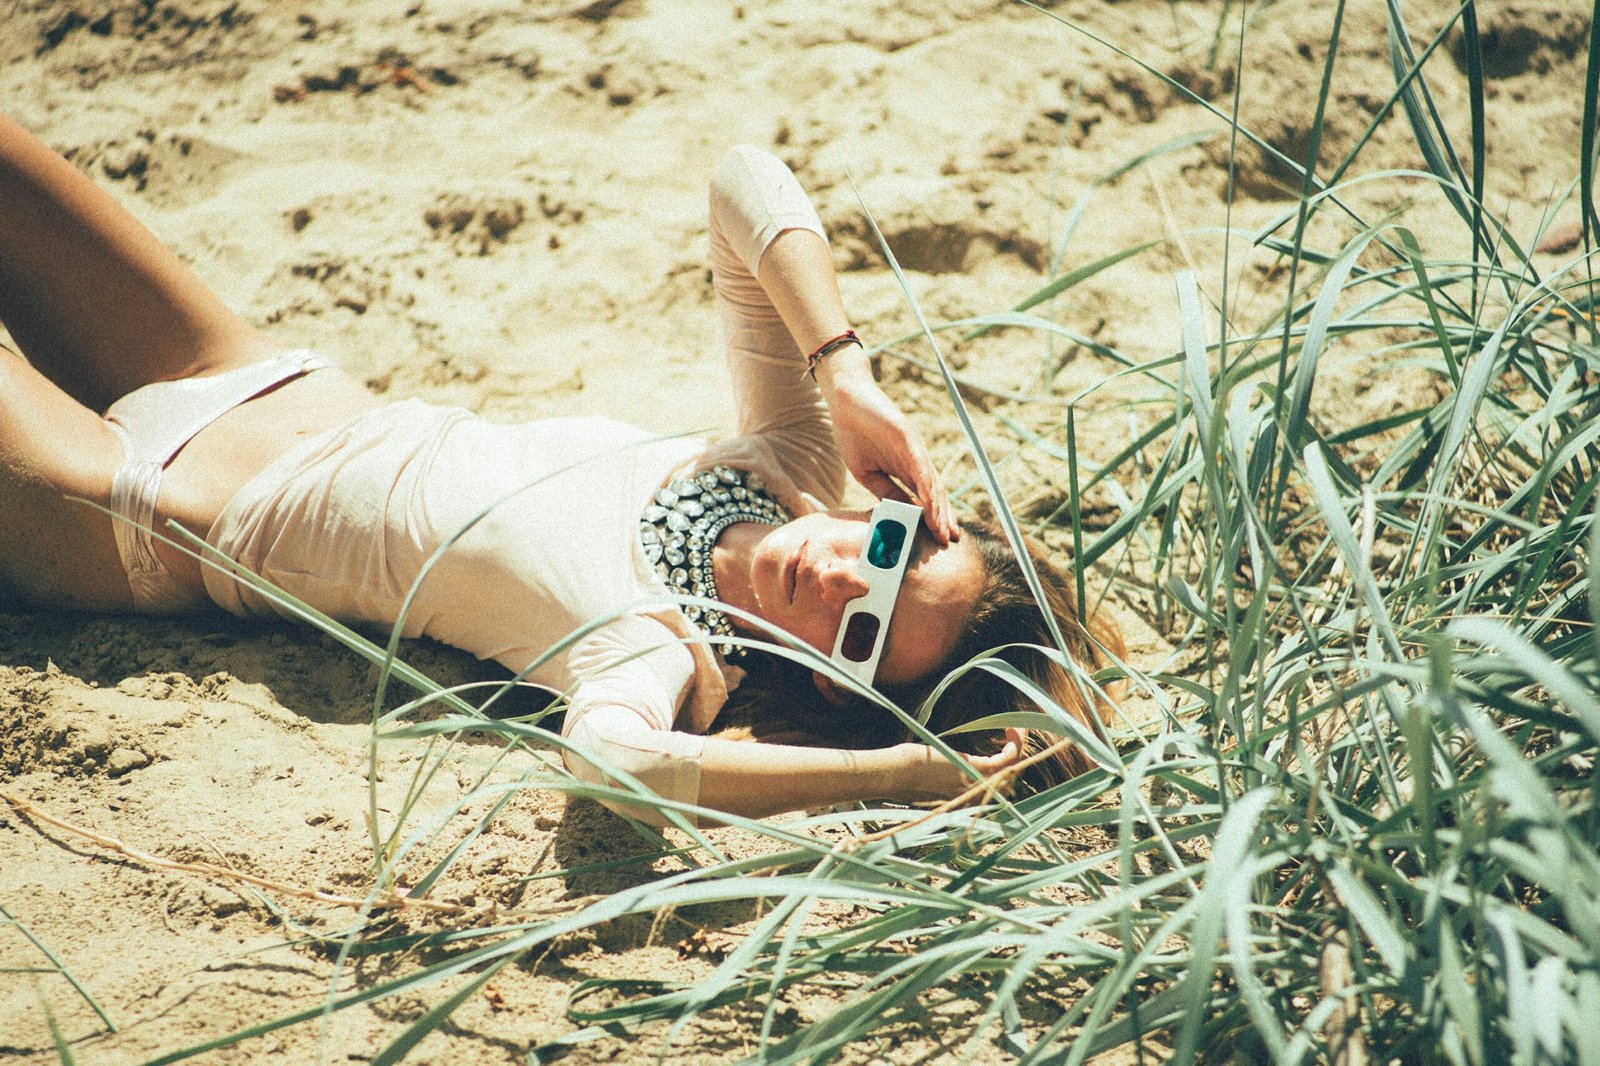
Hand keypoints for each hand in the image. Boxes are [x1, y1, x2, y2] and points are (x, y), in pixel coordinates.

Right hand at [822, 365, 958, 543]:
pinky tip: (930, 503)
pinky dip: (926, 485)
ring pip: (931, 482)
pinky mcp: (907, 435)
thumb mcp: (867, 473)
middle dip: (942, 517)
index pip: (925, 497)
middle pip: (934, 492)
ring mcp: (913, 447)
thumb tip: (900, 513)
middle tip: (948, 540)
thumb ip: (885, 491)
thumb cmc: (853, 434)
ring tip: (942, 528)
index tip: (937, 539)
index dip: (933, 517)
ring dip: (938, 507)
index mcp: (905, 468)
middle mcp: (915, 459)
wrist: (844, 402)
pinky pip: (919, 465)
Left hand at [892, 728, 1027, 803]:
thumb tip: (946, 762)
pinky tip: (1011, 729)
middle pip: (1011, 777)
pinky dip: (1015, 742)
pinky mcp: (978, 770)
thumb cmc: (909, 771)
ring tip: (1018, 728)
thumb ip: (947, 771)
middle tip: (1016, 732)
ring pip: (1014, 766)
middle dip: (1018, 753)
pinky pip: (1009, 758)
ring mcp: (979, 783)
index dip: (1007, 766)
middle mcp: (978, 795)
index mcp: (968, 799)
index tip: (1005, 745)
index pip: (999, 786)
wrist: (899, 773)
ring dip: (1020, 744)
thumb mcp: (934, 771)